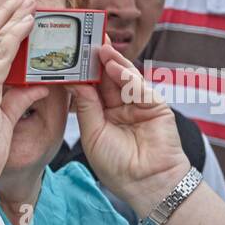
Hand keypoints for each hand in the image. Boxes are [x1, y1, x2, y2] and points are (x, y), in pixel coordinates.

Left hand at [71, 45, 189, 216]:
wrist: (144, 184)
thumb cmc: (116, 165)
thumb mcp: (93, 133)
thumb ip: (86, 106)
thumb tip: (73, 82)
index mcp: (103, 114)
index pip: (91, 87)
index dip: (81, 72)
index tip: (68, 55)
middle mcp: (120, 106)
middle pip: (107, 78)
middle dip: (97, 60)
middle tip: (85, 40)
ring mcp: (139, 104)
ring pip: (124, 78)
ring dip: (112, 62)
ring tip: (99, 47)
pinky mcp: (155, 105)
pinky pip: (140, 87)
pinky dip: (128, 76)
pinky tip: (116, 67)